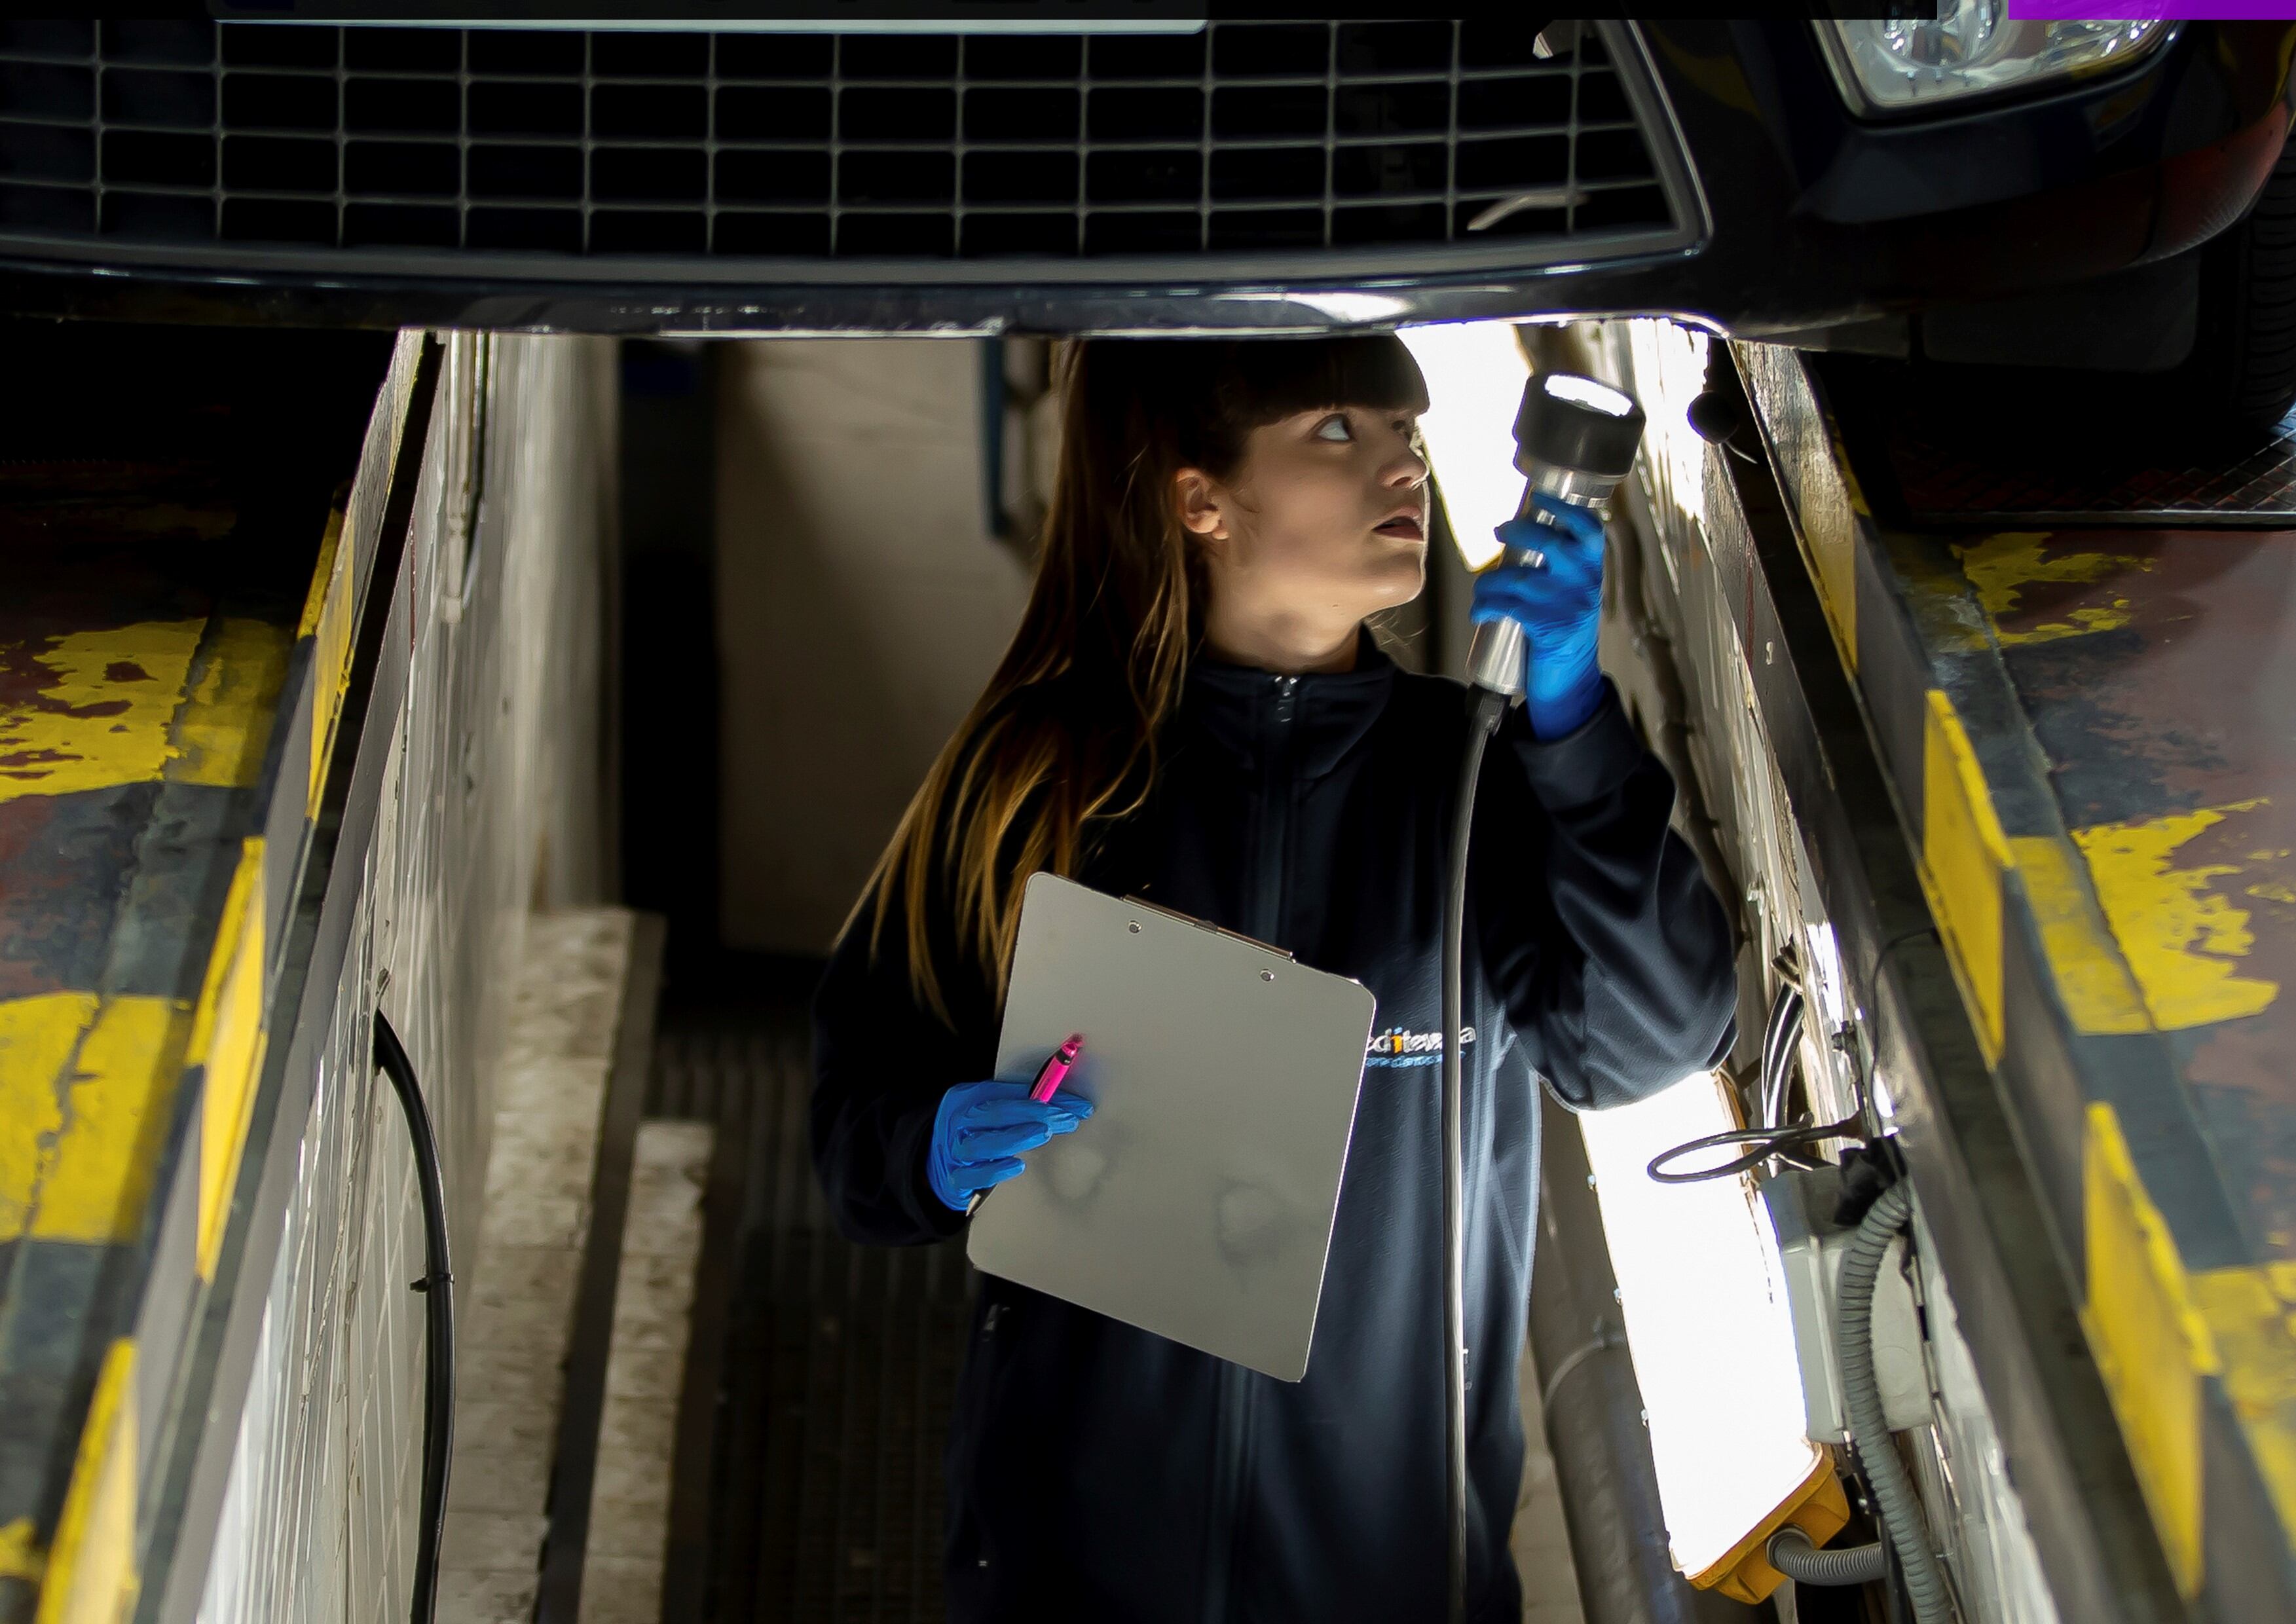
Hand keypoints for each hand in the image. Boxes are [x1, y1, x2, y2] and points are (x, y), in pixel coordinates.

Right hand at [927, 1079, 1094, 1211]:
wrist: (935, 1163)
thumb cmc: (973, 1132)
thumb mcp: (988, 1110)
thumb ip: (1018, 1104)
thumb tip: (1065, 1103)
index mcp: (968, 1097)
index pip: (1010, 1092)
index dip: (1045, 1095)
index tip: (1077, 1104)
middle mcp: (959, 1121)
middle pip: (997, 1114)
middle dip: (1036, 1113)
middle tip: (1067, 1118)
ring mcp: (955, 1150)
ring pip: (985, 1143)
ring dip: (1018, 1137)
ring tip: (1045, 1133)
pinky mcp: (955, 1179)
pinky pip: (975, 1175)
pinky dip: (996, 1170)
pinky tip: (1018, 1165)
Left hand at [1470, 491, 1606, 738]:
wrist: (1573, 679)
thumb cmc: (1567, 630)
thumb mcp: (1574, 593)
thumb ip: (1562, 567)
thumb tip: (1520, 535)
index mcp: (1593, 570)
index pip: (1589, 529)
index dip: (1566, 508)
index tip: (1542, 497)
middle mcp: (1584, 582)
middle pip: (1550, 541)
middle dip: (1519, 531)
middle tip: (1500, 531)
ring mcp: (1565, 603)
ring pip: (1518, 577)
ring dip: (1490, 581)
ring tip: (1482, 589)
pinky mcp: (1546, 627)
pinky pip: (1505, 606)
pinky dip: (1485, 607)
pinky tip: (1478, 613)